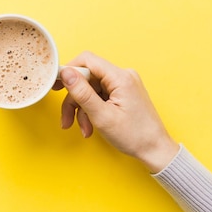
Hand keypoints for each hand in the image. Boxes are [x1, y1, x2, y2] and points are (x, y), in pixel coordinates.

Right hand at [53, 52, 179, 172]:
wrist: (155, 150)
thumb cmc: (134, 136)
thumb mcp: (102, 116)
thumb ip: (82, 93)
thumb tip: (66, 73)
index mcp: (120, 77)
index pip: (87, 60)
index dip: (69, 71)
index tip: (56, 86)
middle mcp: (123, 76)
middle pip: (87, 78)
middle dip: (74, 100)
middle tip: (66, 119)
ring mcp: (124, 85)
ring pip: (91, 90)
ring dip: (82, 109)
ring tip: (83, 129)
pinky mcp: (123, 94)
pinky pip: (100, 96)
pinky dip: (92, 111)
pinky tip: (91, 126)